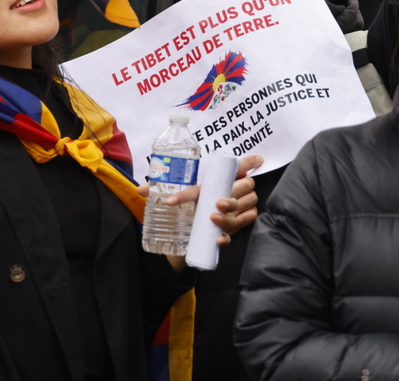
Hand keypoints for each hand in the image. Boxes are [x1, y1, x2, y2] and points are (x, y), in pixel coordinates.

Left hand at [136, 154, 262, 245]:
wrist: (189, 226)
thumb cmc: (186, 202)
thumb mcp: (174, 192)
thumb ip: (159, 189)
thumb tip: (140, 190)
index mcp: (222, 176)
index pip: (242, 164)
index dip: (250, 160)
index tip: (258, 159)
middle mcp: (233, 189)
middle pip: (245, 187)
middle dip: (233, 194)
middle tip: (216, 203)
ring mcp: (239, 207)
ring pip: (246, 207)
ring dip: (231, 214)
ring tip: (213, 218)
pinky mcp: (239, 224)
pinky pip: (243, 228)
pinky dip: (230, 233)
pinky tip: (218, 238)